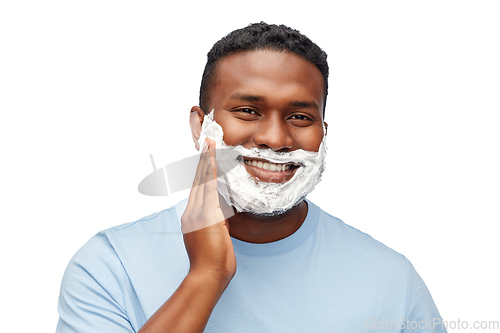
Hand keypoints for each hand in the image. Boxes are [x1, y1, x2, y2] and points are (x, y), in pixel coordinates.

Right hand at [181, 138, 236, 281]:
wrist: (207, 277)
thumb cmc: (213, 263)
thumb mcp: (214, 239)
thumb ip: (216, 223)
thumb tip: (221, 212)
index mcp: (191, 218)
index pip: (197, 190)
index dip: (201, 173)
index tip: (205, 159)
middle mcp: (191, 212)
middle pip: (197, 180)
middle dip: (202, 160)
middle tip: (206, 142)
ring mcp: (197, 213)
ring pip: (201, 181)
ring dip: (206, 160)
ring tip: (209, 144)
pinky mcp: (206, 215)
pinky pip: (209, 189)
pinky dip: (210, 173)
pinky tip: (212, 159)